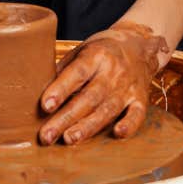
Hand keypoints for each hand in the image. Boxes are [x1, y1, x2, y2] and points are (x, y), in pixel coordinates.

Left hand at [38, 21, 168, 144]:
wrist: (138, 44)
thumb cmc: (102, 49)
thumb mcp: (81, 50)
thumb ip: (65, 69)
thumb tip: (41, 90)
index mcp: (96, 55)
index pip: (77, 73)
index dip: (60, 89)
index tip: (45, 106)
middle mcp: (113, 71)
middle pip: (88, 97)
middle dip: (66, 118)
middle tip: (48, 135)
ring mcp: (128, 87)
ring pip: (107, 109)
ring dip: (88, 127)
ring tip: (69, 139)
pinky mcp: (141, 99)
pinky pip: (137, 114)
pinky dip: (129, 125)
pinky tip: (117, 134)